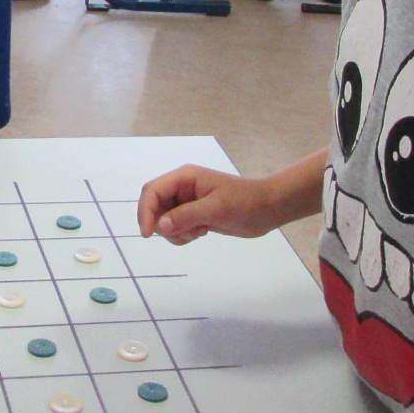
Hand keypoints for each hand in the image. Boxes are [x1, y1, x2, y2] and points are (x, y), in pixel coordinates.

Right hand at [137, 164, 286, 243]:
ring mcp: (187, 202)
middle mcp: (182, 188)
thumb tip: (160, 226)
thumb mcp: (216, 208)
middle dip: (163, 224)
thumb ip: (187, 216)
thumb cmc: (245, 203)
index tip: (148, 234)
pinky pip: (176, 227)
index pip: (152, 191)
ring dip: (176, 231)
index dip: (145, 212)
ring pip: (164, 220)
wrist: (268, 209)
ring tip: (199, 231)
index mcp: (184, 177)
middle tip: (187, 233)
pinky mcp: (194, 215)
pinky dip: (183, 235)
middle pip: (154, 206)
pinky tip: (203, 232)